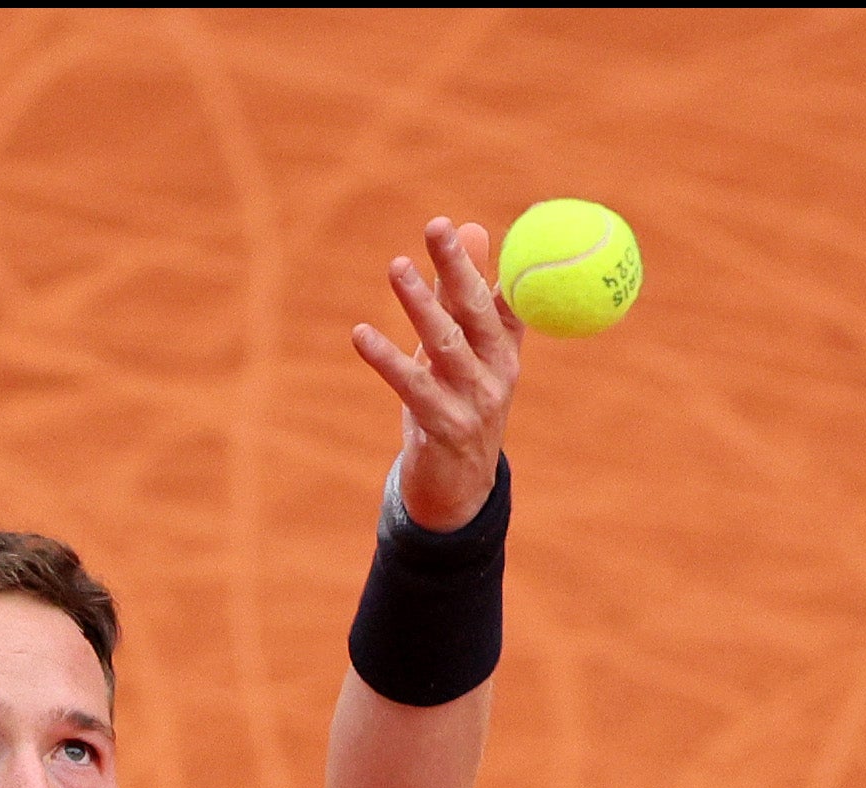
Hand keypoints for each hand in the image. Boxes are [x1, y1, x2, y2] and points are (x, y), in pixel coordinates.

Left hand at [352, 216, 519, 531]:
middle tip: (436, 225)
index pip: (500, 294)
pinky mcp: (446, 427)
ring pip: (446, 343)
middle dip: (456, 266)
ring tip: (397, 267)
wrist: (460, 486)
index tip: (453, 223)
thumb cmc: (459, 403)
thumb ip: (463, 293)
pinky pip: (413, 387)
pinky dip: (385, 359)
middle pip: (476, 311)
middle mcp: (497, 372)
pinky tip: (360, 334)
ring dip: (421, 304)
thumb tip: (469, 228)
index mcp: (505, 348)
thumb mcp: (464, 348)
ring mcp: (475, 402)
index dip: (479, 259)